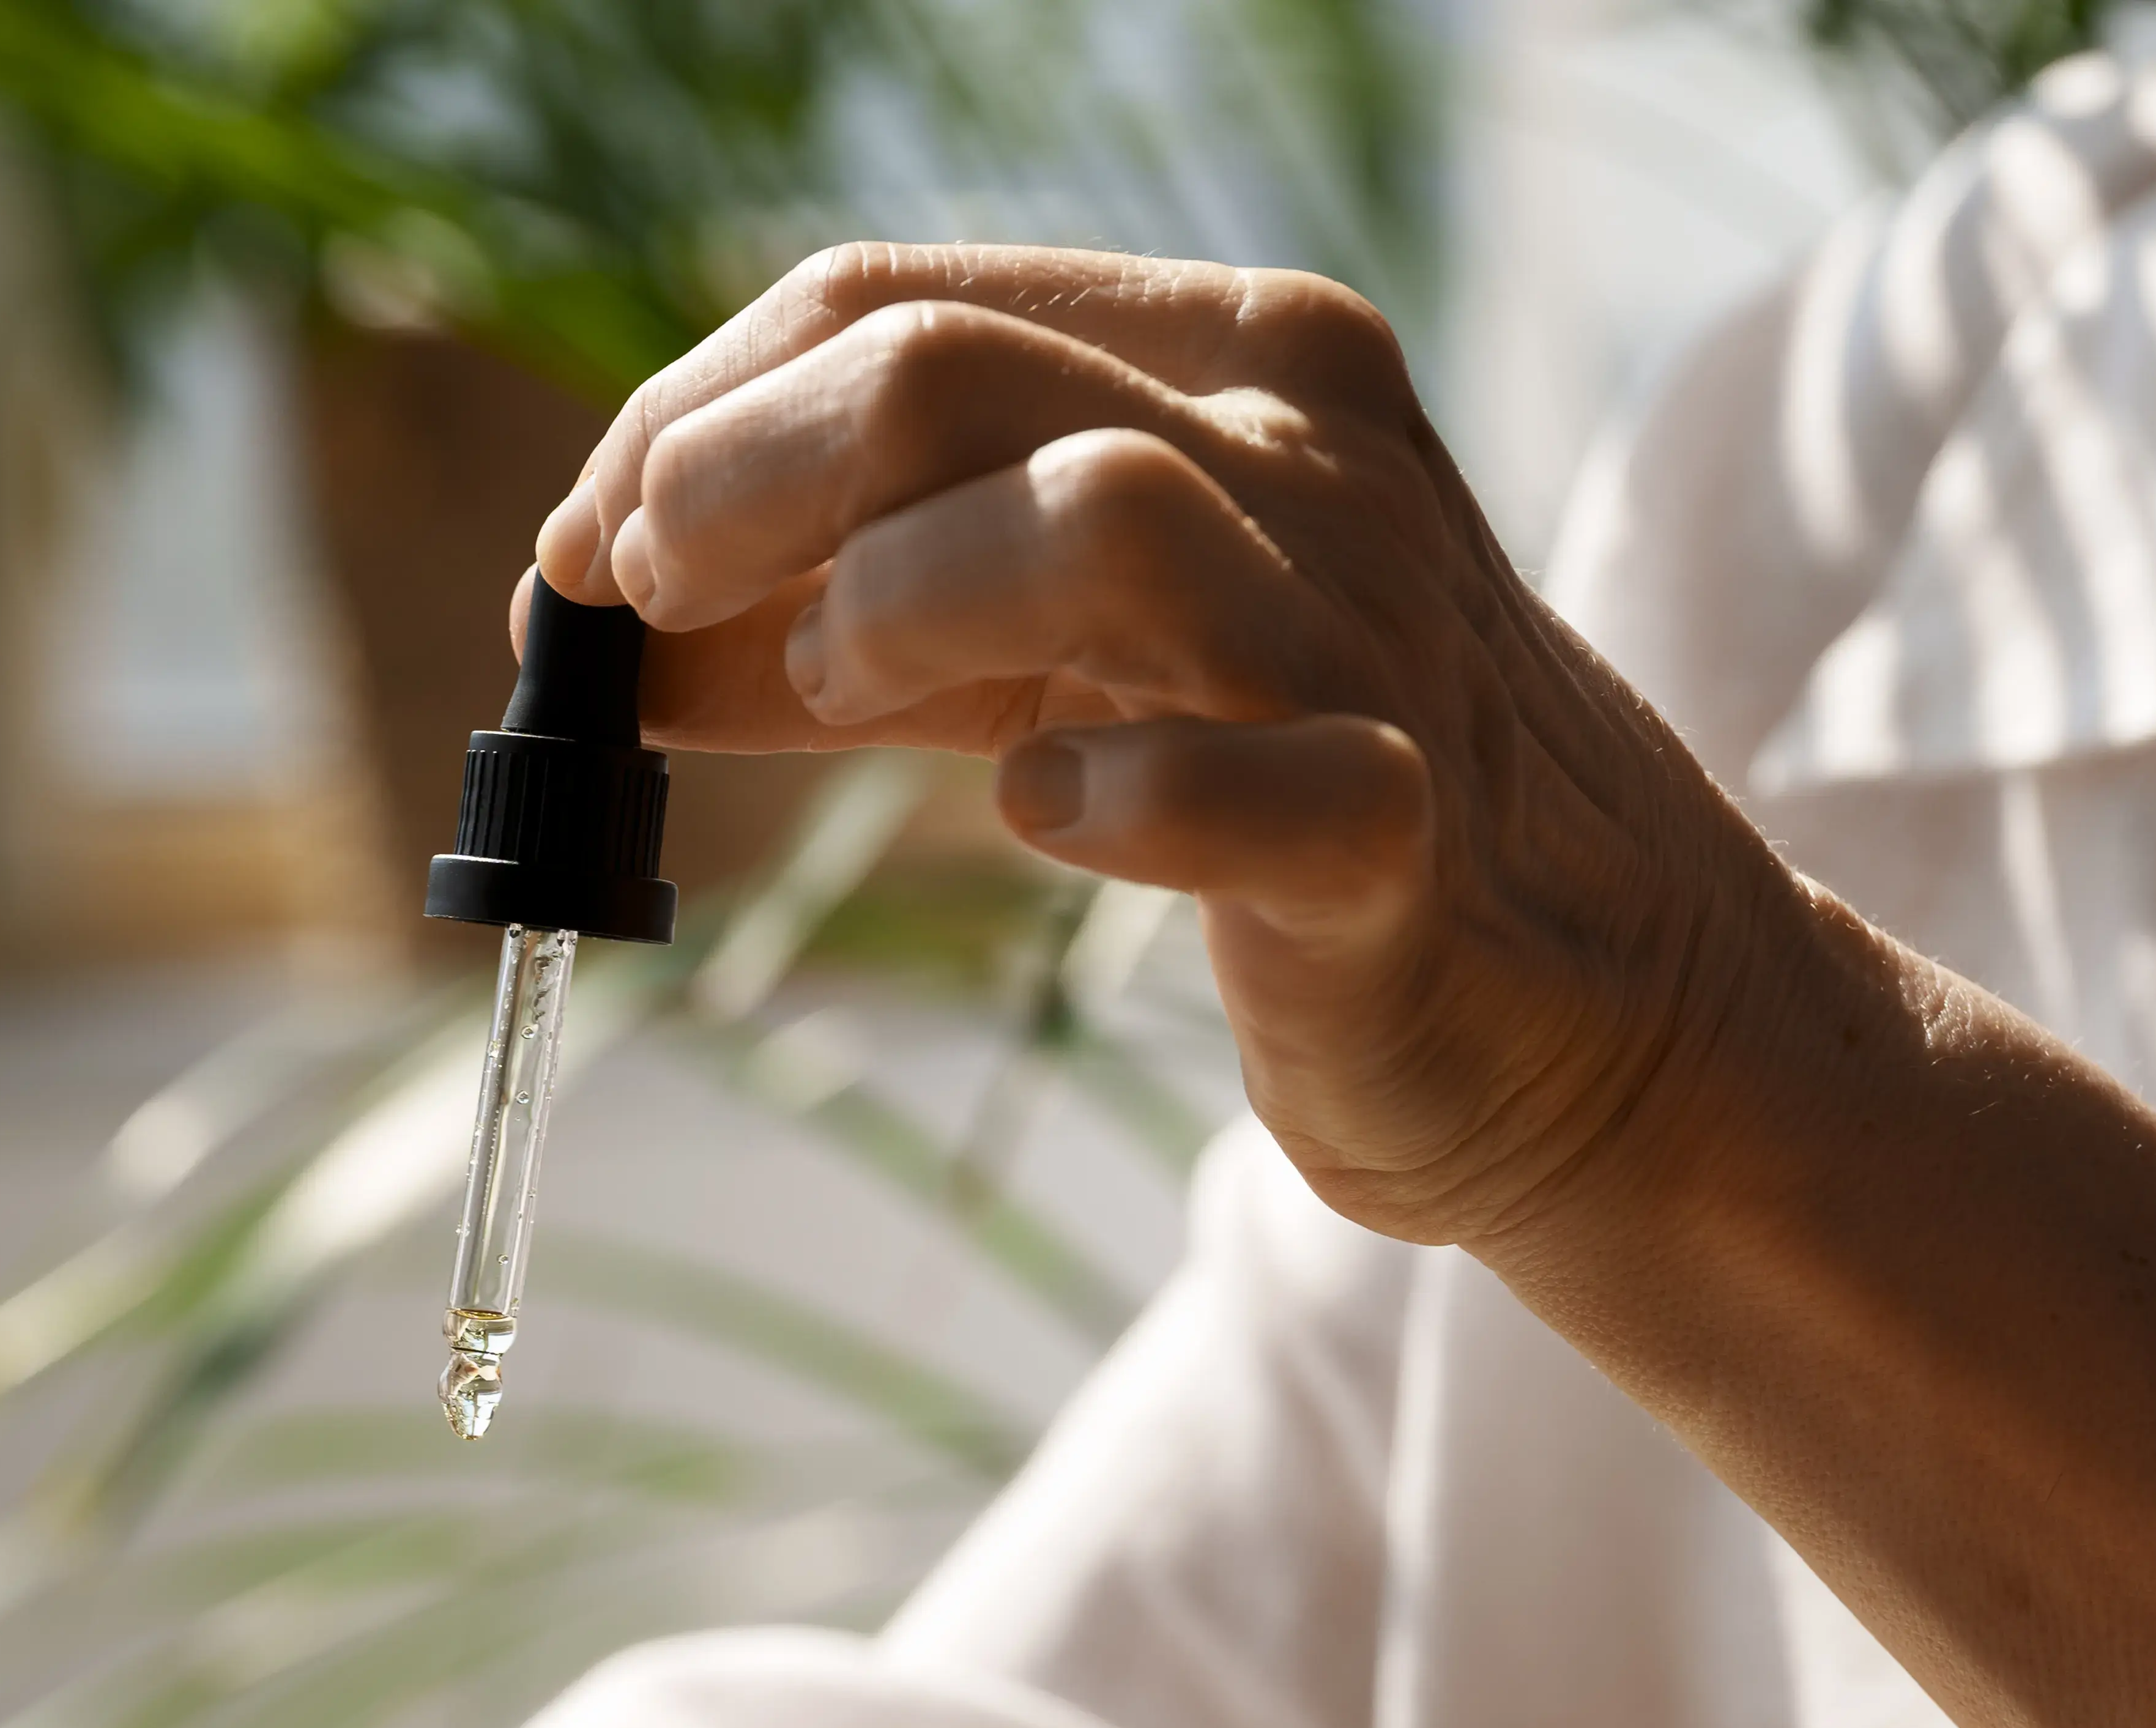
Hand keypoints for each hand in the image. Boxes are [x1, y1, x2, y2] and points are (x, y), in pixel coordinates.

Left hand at [536, 243, 1844, 1258]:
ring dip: (895, 601)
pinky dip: (1111, 798)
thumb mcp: (1042, 659)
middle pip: (946, 372)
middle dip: (731, 480)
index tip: (585, 556)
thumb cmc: (1282, 784)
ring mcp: (1367, 638)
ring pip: (1094, 518)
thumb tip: (579, 620)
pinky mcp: (1400, 836)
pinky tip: (1049, 817)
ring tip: (841, 695)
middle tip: (641, 609)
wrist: (1576, 996)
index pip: (889, 303)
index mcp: (1223, 365)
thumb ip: (835, 622)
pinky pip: (1250, 785)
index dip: (690, 419)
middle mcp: (1304, 459)